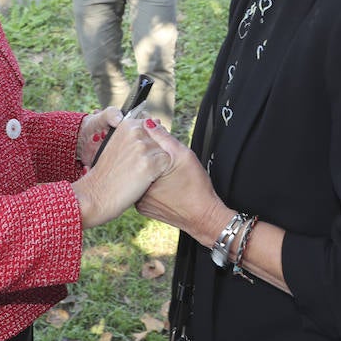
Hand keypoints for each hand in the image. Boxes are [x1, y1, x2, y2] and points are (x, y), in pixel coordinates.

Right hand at [71, 116, 172, 228]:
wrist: (95, 194)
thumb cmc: (108, 173)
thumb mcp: (118, 145)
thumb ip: (136, 135)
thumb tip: (158, 122)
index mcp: (127, 124)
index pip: (154, 128)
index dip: (149, 145)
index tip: (135, 156)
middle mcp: (136, 131)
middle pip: (161, 140)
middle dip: (154, 154)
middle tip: (135, 167)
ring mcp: (143, 146)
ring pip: (164, 152)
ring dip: (156, 164)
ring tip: (137, 173)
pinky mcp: (150, 162)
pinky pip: (166, 164)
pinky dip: (158, 173)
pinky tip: (142, 179)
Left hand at [135, 121, 227, 243]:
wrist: (204, 217)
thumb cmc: (196, 188)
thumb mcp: (183, 156)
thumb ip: (164, 138)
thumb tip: (149, 122)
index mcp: (143, 175)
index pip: (140, 150)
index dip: (153, 143)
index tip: (167, 149)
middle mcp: (136, 189)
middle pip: (139, 163)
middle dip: (152, 158)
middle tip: (172, 165)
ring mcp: (138, 201)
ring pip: (142, 176)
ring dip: (151, 171)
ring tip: (171, 176)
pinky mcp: (144, 209)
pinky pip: (144, 189)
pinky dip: (152, 184)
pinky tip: (167, 185)